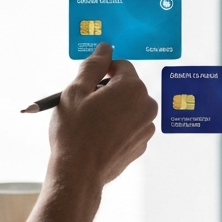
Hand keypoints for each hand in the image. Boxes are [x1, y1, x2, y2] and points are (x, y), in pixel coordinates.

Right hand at [8, 44, 156, 221]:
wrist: (79, 174)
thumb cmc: (74, 131)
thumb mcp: (76, 91)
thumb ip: (93, 65)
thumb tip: (105, 47)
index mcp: (132, 87)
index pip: (121, 65)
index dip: (103, 70)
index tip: (88, 83)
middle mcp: (146, 105)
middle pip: (128, 86)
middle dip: (108, 90)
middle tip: (86, 104)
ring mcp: (146, 127)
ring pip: (129, 107)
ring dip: (113, 109)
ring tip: (90, 123)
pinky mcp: (141, 145)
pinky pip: (130, 126)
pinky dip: (117, 127)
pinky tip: (98, 137)